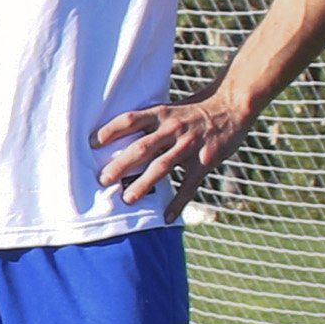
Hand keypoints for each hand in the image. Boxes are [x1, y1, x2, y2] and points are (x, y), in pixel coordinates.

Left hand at [94, 82, 251, 221]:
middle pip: (142, 147)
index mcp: (161, 113)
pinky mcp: (205, 162)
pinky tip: (166, 218)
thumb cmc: (195, 109)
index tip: (92, 143)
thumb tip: (117, 137)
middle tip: (103, 179)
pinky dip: (177, 203)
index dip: (110, 130)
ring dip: (143, 184)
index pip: (130, 119)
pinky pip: (189, 186)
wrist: (232, 105)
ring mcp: (189, 146)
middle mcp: (173, 129)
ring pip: (162, 167)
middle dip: (121, 164)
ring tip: (127, 199)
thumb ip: (149, 123)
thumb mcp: (170, 108)